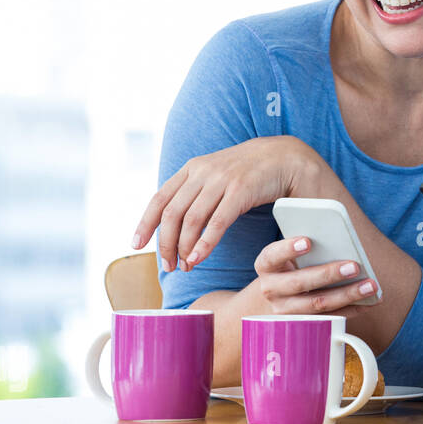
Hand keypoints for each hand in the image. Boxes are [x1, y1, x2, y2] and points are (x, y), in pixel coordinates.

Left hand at [133, 136, 324, 272]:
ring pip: (191, 220)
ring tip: (186, 266)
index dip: (145, 223)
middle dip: (166, 244)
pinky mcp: (240, 190)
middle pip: (172, 214)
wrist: (286, 157)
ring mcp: (221, 180)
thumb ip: (197, 192)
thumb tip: (175, 220)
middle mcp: (202, 172)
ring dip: (184, 248)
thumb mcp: (217, 176)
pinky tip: (199, 258)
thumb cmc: (250, 172)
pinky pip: (216, 222)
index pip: (159, 199)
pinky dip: (204, 244)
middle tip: (168, 266)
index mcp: (192, 168)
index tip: (136, 244)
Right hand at [250, 236, 378, 314]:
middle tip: (354, 266)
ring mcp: (286, 311)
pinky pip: (331, 318)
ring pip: (318, 304)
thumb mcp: (287, 255)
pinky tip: (371, 300)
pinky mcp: (304, 324)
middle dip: (329, 274)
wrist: (271, 299)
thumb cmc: (288, 267)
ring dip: (348, 295)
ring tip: (371, 285)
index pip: (272, 256)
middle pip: (300, 283)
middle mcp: (271, 290)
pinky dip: (353, 309)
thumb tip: (339, 241)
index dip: (288, 249)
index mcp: (266, 266)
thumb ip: (306, 247)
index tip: (308, 241)